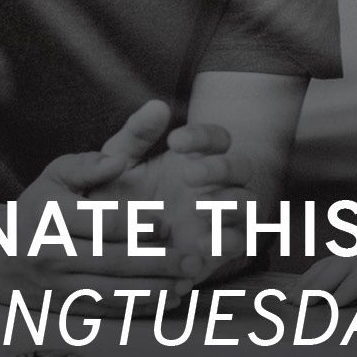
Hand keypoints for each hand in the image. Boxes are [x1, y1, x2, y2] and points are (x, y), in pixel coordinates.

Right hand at [0, 135, 196, 314]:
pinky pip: (105, 312)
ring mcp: (57, 286)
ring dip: (153, 291)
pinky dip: (137, 309)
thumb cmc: (38, 206)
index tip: (168, 223)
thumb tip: (120, 159)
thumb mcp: (54, 176)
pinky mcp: (64, 307)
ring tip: (186, 284)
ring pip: (111, 293)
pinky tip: (167, 301)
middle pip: (113, 261)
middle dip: (158, 263)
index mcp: (51, 217)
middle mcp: (52, 254)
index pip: (101, 222)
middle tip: (195, 259)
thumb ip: (88, 165)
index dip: (138, 224)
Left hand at [90, 101, 255, 286]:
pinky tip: (200, 243)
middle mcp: (218, 185)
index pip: (218, 138)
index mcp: (199, 159)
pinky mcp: (219, 250)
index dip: (203, 136)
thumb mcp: (120, 163)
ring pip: (247, 203)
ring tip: (200, 208)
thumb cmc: (117, 196)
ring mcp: (223, 217)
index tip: (174, 141)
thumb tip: (158, 106)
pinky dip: (226, 241)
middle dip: (221, 168)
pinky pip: (238, 243)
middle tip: (188, 175)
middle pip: (242, 167)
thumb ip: (136, 135)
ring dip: (230, 203)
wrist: (108, 245)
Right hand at [298, 228, 356, 304]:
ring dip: (311, 279)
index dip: (351, 285)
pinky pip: (334, 264)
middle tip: (297, 303)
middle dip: (320, 282)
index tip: (332, 303)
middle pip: (344, 262)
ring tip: (289, 299)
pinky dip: (315, 276)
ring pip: (334, 262)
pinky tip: (300, 289)